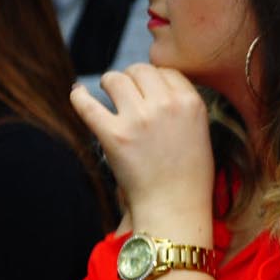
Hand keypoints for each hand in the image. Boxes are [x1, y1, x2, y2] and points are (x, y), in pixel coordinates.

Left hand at [70, 64, 212, 228]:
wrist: (175, 209)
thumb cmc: (189, 178)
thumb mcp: (201, 133)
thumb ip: (182, 107)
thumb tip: (154, 87)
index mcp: (191, 103)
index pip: (167, 71)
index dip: (154, 78)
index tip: (147, 89)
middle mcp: (166, 105)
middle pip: (140, 70)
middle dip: (131, 78)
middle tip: (124, 90)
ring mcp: (138, 119)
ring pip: (114, 79)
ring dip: (108, 83)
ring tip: (105, 93)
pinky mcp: (113, 135)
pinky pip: (86, 104)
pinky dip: (78, 96)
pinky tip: (78, 94)